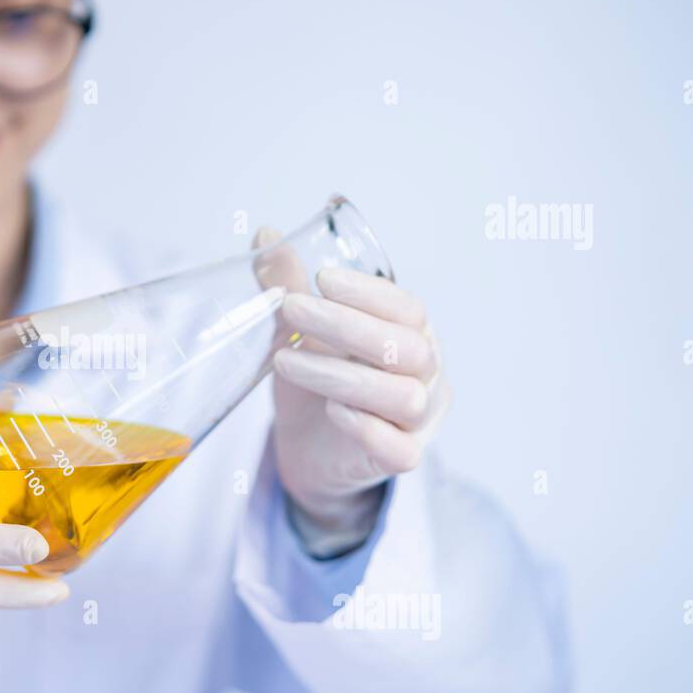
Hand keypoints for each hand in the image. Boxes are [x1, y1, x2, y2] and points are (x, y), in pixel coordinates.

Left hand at [254, 227, 450, 529]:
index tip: (320, 278)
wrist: (311, 451)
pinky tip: (334, 410)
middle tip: (291, 308)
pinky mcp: (401, 459)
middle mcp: (427, 376)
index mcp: (410, 335)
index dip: (369, 292)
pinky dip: (368, 429)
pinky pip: (401, 449)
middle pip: (407, 348)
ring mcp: (419, 421)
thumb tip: (265, 234)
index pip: (408, 308)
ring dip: (341, 375)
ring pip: (402, 396)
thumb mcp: (300, 332)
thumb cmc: (317, 382)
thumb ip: (288, 286)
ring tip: (285, 360)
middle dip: (346, 325)